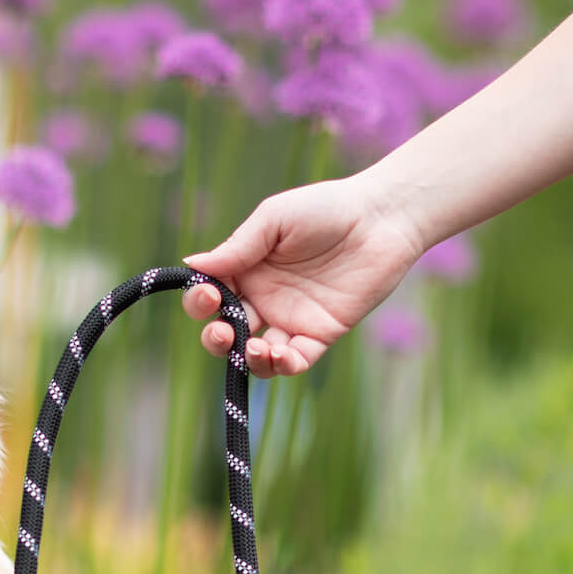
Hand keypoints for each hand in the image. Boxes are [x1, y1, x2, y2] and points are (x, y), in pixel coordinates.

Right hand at [180, 178, 426, 377]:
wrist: (381, 219)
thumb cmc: (326, 208)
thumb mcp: (274, 219)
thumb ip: (237, 246)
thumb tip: (191, 265)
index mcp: (245, 270)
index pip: (209, 297)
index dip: (201, 301)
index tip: (210, 294)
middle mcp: (262, 299)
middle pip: (226, 333)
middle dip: (216, 339)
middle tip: (225, 332)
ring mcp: (290, 319)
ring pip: (256, 355)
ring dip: (248, 359)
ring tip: (256, 348)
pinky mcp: (320, 334)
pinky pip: (295, 361)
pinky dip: (283, 365)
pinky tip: (281, 355)